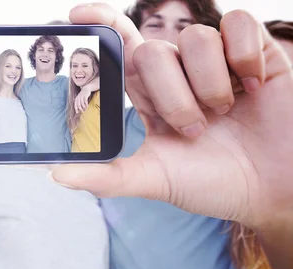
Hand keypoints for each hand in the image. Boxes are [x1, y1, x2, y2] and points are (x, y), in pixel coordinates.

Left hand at [51, 3, 292, 232]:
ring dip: (208, 85)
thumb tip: (56, 174)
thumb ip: (107, 177)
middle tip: (195, 129)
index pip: (122, 47)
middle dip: (172, 96)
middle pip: (153, 50)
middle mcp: (180, 73)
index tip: (77, 15)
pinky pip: (238, 25)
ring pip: (195, 39)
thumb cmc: (213, 184)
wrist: (272, 191)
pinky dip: (242, 57)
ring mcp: (217, 62)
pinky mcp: (257, 53)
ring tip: (225, 113)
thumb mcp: (156, 179)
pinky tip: (253, 86)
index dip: (101, 24)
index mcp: (152, 95)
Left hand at [75, 77, 98, 112]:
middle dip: (80, 109)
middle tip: (82, 111)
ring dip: (84, 107)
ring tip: (85, 109)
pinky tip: (87, 106)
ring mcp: (81, 97)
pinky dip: (86, 104)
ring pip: (82, 103)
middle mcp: (78, 98)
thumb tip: (78, 108)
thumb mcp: (79, 98)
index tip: (77, 112)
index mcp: (76, 99)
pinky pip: (85, 101)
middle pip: (78, 105)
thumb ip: (78, 102)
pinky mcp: (85, 96)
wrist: (86, 89)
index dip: (76, 109)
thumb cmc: (82, 95)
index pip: (75, 105)